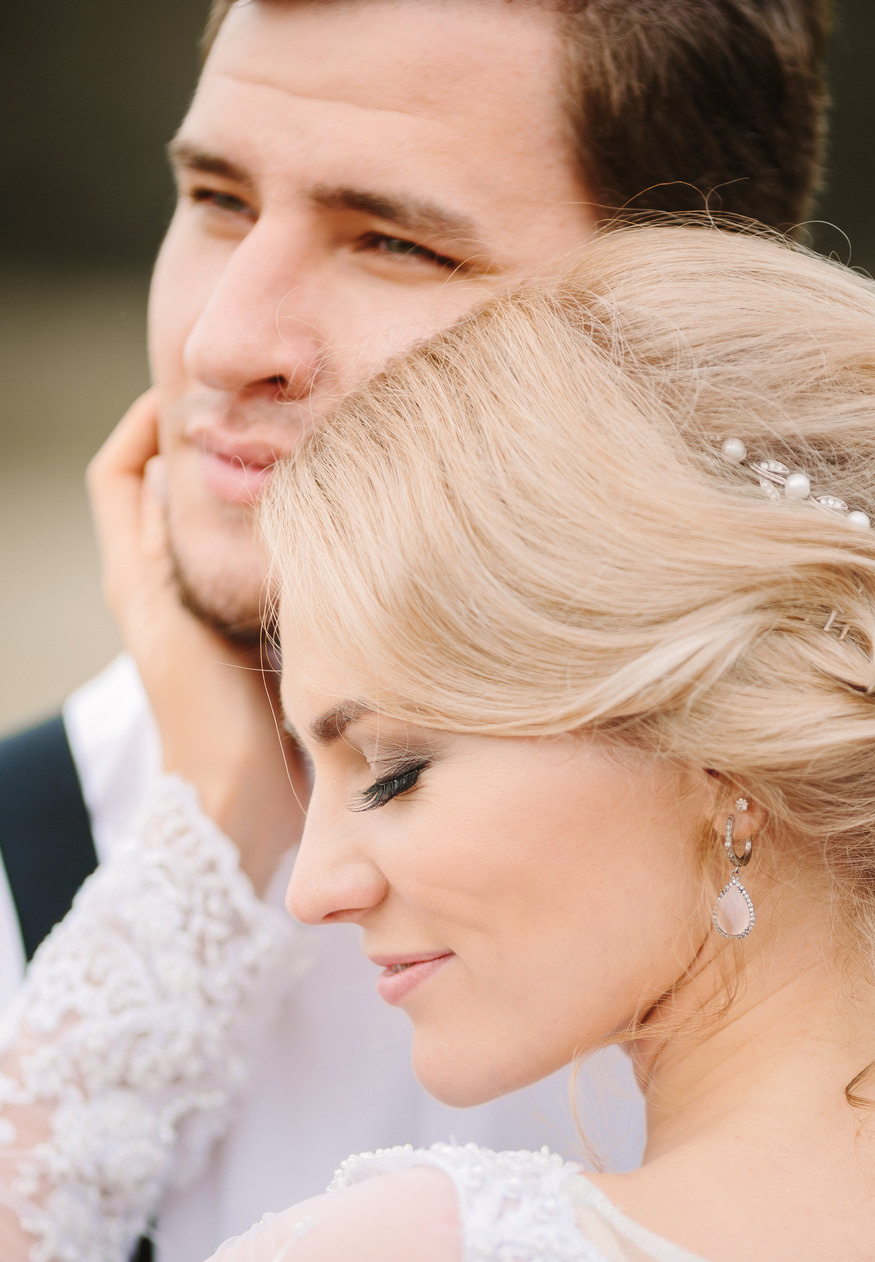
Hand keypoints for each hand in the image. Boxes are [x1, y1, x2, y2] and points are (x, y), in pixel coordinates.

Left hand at [87, 391, 306, 893]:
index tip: (188, 395)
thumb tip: (175, 470)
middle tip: (252, 418)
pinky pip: (242, 561)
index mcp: (135, 579)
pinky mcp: (237, 637)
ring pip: (206, 525)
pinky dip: (261, 534)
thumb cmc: (209, 722)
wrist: (238, 803)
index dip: (141, 426)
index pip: (117, 475)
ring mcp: (200, 614)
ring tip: (286, 459)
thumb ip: (173, 551)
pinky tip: (307, 527)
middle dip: (196, 448)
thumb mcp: (180, 623)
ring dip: (235, 490)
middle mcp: (160, 590)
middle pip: (161, 492)